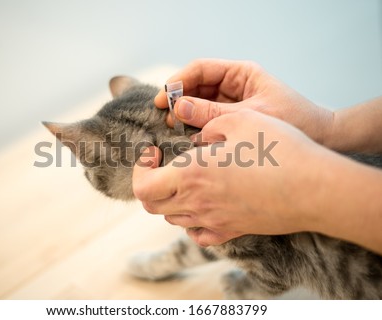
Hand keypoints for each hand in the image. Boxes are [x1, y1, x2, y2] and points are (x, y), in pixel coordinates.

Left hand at [133, 109, 325, 246]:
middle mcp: (198, 203)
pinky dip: (190, 220)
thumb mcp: (238, 119)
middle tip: (163, 162)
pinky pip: (199, 234)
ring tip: (185, 177)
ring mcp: (214, 221)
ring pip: (173, 218)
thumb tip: (192, 129)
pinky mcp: (233, 231)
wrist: (315, 188)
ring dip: (169, 197)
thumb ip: (205, 121)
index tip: (153, 151)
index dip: (140, 168)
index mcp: (191, 175)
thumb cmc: (278, 150)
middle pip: (152, 205)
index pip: (143, 186)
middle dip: (150, 182)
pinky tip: (202, 203)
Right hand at [155, 59, 333, 144]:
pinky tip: (187, 136)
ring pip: (199, 104)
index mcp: (241, 73)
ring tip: (173, 128)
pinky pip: (207, 119)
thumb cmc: (294, 120)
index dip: (179, 81)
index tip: (164, 98)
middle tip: (165, 117)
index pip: (201, 69)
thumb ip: (213, 113)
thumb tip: (179, 108)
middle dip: (179, 99)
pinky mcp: (232, 121)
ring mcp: (231, 103)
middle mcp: (233, 86)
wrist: (322, 138)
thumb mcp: (251, 115)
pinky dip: (195, 127)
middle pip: (196, 86)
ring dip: (185, 115)